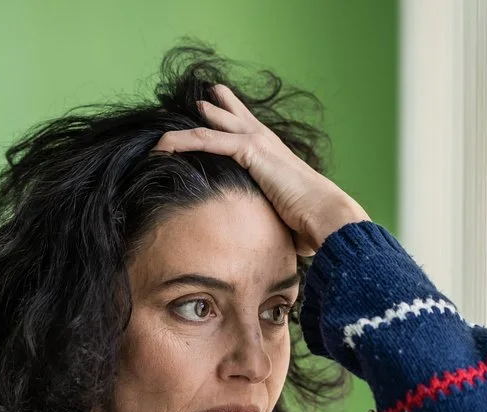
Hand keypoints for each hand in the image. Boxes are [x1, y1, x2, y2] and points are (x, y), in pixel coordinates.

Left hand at [152, 83, 370, 255]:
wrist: (325, 215)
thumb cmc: (309, 222)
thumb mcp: (281, 215)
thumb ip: (268, 216)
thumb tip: (263, 238)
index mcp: (273, 154)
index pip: (246, 130)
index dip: (230, 119)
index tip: (213, 112)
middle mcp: (266, 141)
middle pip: (231, 115)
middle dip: (214, 107)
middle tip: (198, 98)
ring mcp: (258, 141)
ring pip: (210, 127)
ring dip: (182, 130)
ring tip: (160, 127)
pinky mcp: (251, 149)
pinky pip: (207, 139)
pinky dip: (181, 141)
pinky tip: (162, 146)